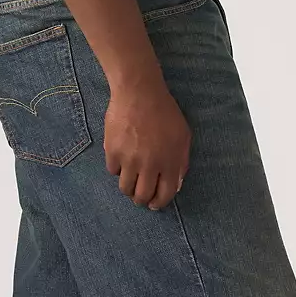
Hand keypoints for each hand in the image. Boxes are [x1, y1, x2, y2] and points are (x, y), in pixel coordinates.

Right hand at [104, 75, 190, 209]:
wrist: (139, 93)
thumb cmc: (164, 112)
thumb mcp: (183, 136)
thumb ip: (181, 161)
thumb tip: (175, 184)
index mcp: (170, 162)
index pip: (164, 195)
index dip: (158, 203)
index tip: (153, 204)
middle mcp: (149, 165)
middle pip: (141, 196)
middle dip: (141, 199)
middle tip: (140, 195)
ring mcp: (129, 160)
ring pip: (125, 188)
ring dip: (128, 187)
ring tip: (130, 179)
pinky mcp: (112, 152)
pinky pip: (112, 171)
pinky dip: (117, 169)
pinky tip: (121, 159)